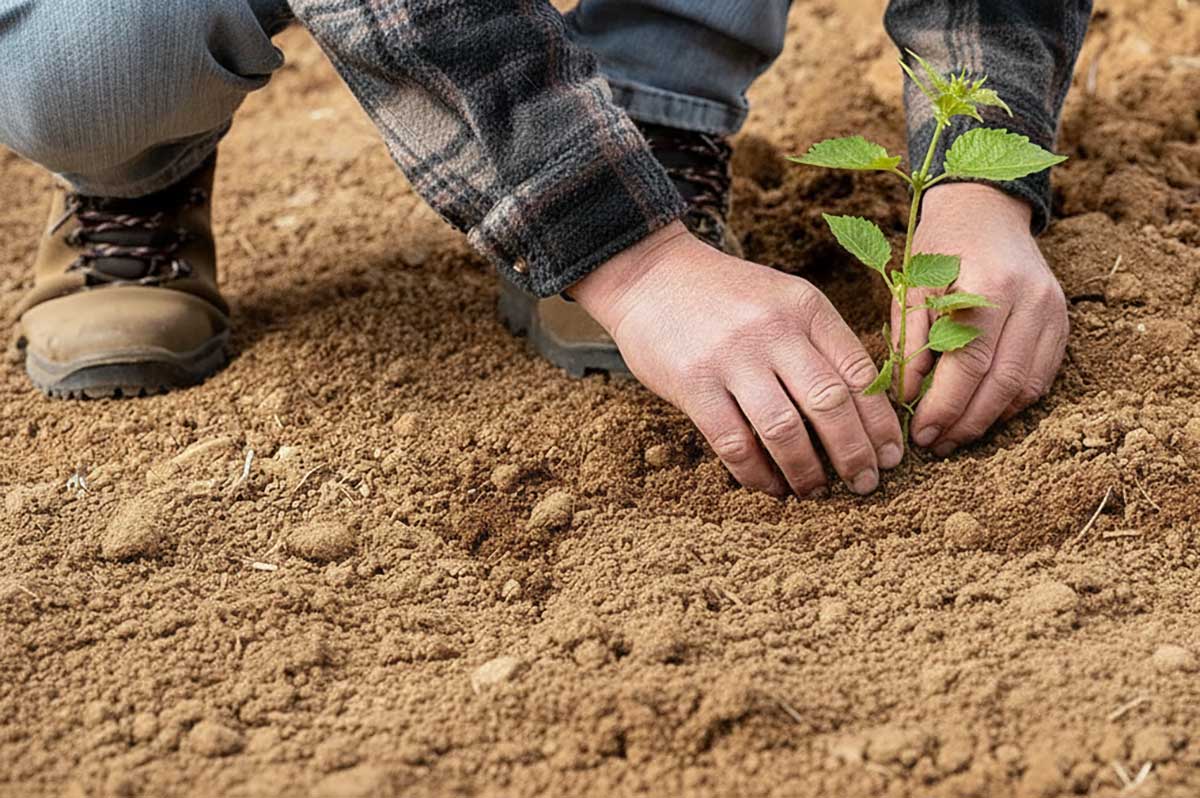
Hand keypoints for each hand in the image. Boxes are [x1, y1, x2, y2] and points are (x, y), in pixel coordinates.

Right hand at [570, 222, 902, 496]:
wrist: (650, 274)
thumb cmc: (725, 296)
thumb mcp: (782, 299)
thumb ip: (817, 342)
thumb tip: (861, 410)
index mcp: (805, 308)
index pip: (859, 373)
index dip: (880, 423)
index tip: (891, 455)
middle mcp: (774, 330)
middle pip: (830, 404)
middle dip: (854, 454)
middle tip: (864, 484)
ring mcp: (732, 357)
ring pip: (785, 430)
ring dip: (806, 471)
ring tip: (816, 491)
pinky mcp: (694, 383)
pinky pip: (734, 443)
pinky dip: (757, 474)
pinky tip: (769, 486)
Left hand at [893, 183, 1068, 455]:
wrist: (986, 209)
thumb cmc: (941, 246)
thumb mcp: (912, 285)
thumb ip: (910, 340)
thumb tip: (906, 398)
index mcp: (991, 286)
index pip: (970, 364)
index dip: (945, 406)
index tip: (921, 434)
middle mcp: (1032, 301)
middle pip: (1003, 382)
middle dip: (967, 422)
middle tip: (936, 445)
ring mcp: (1054, 312)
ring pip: (1027, 386)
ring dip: (991, 420)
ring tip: (955, 437)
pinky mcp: (1062, 322)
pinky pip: (1041, 377)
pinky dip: (1012, 403)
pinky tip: (982, 414)